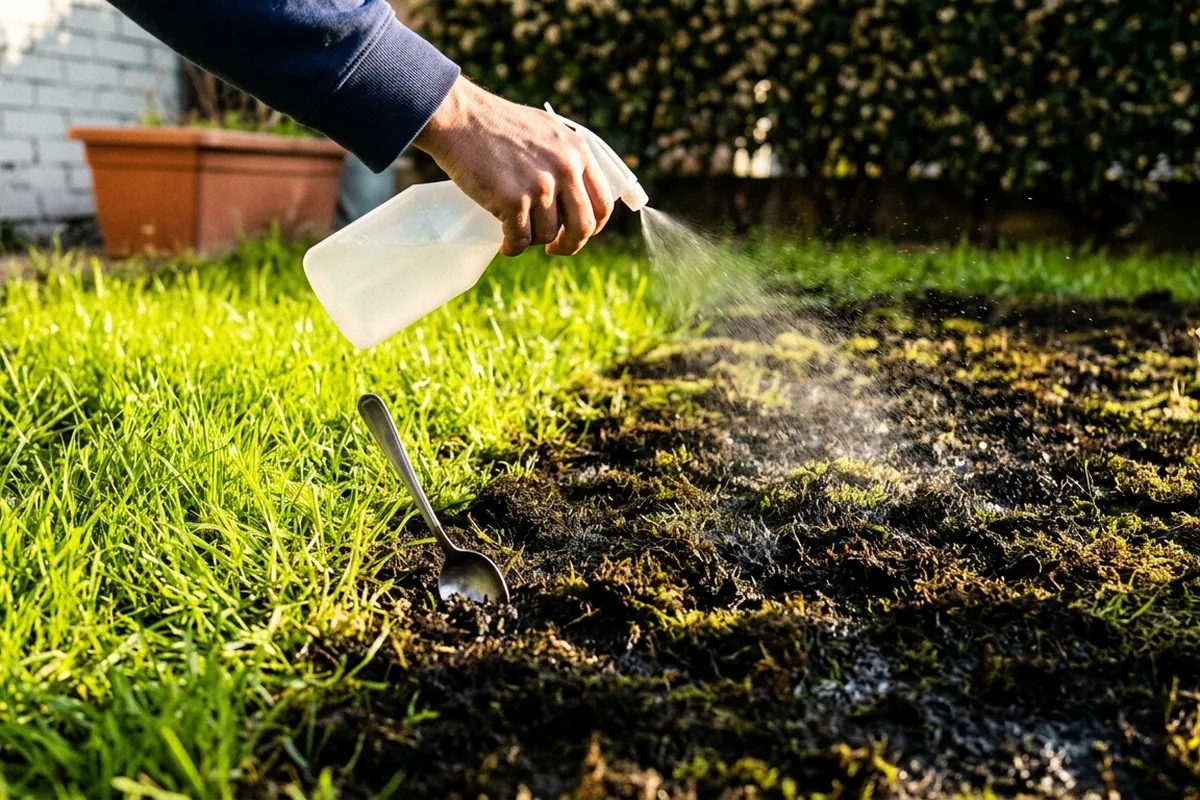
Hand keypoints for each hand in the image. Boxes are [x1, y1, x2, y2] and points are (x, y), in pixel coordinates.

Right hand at [412, 76, 613, 256]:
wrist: (460, 117)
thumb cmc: (497, 124)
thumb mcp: (547, 131)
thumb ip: (566, 158)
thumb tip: (576, 193)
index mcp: (578, 152)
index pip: (603, 202)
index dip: (594, 227)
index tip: (578, 234)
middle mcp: (565, 169)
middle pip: (582, 227)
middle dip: (569, 245)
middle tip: (554, 249)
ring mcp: (540, 186)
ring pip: (547, 235)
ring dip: (532, 240)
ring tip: (516, 230)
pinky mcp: (514, 200)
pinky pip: (520, 239)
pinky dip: (512, 247)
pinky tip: (505, 245)